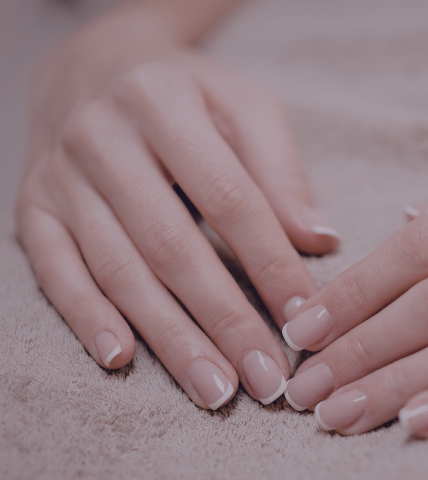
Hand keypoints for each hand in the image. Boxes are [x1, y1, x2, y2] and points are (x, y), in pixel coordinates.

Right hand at [15, 4, 338, 410]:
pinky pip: (56, 272)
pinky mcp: (33, 209)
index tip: (305, 319)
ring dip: (169, 338)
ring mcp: (60, 176)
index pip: (229, 199)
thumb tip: (320, 240)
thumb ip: (282, 172)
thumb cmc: (190, 97)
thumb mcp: (244, 108)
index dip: (270, 264)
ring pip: (118, 270)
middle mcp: (102, 137)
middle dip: (224, 321)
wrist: (93, 68)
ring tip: (215, 389)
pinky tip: (121, 360)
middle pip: (171, 245)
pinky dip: (86, 318)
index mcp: (164, 102)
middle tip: (267, 380)